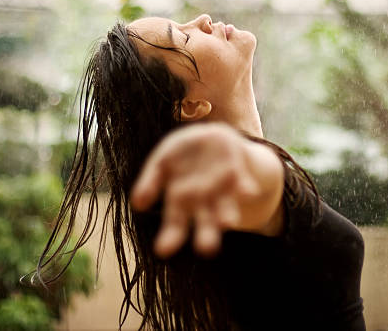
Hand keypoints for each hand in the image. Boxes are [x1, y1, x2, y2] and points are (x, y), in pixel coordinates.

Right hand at [130, 123, 283, 257]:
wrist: (212, 138)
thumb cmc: (182, 153)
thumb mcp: (162, 161)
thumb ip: (151, 181)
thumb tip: (137, 204)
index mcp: (182, 199)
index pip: (176, 222)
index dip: (171, 236)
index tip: (163, 251)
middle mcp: (204, 200)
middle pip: (205, 221)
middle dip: (207, 235)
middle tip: (207, 249)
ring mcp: (223, 189)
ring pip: (226, 207)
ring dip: (228, 215)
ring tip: (228, 223)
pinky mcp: (238, 174)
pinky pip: (243, 183)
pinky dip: (246, 189)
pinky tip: (250, 193)